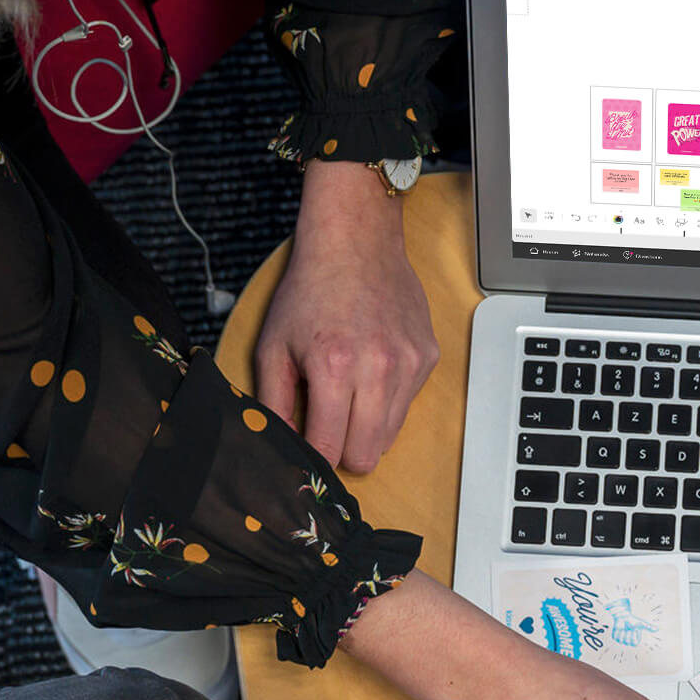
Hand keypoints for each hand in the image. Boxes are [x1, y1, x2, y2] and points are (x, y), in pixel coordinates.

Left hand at [257, 160, 437, 472]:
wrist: (356, 242)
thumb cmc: (310, 290)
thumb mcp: (273, 345)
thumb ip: (273, 402)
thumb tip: (280, 445)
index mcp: (333, 367)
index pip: (329, 448)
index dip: (314, 457)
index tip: (307, 449)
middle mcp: (378, 368)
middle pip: (366, 455)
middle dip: (343, 451)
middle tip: (328, 429)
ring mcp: (408, 364)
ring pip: (390, 436)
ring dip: (366, 429)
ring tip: (348, 397)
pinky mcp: (427, 358)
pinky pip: (406, 405)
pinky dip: (387, 401)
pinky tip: (371, 370)